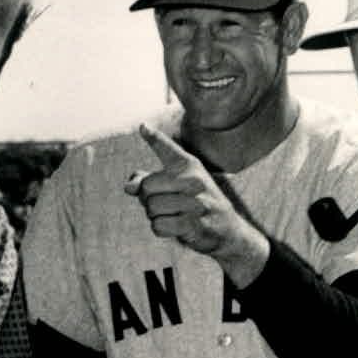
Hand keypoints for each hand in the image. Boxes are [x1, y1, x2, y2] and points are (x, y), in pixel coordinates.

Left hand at [128, 126, 268, 283]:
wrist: (228, 230)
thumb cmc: (197, 204)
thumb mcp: (178, 185)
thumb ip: (149, 180)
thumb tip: (129, 187)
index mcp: (189, 165)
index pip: (167, 149)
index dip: (154, 138)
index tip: (142, 127)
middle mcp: (193, 180)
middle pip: (146, 187)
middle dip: (148, 199)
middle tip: (166, 204)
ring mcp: (194, 202)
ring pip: (151, 208)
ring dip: (156, 216)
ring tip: (174, 215)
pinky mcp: (193, 224)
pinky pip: (158, 226)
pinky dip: (161, 229)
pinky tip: (176, 227)